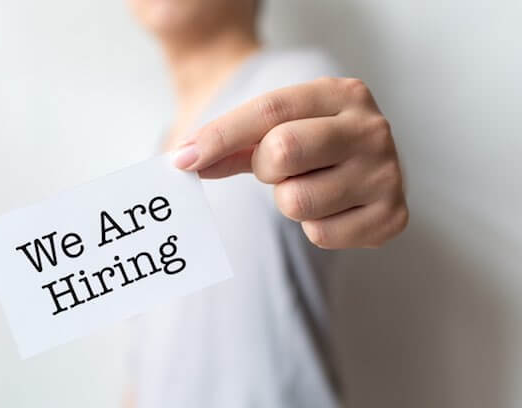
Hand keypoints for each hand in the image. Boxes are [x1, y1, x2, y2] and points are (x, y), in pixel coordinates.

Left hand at [172, 77, 407, 248]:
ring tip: (312, 186)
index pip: (270, 110)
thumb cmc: (317, 145)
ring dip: (289, 199)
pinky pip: (320, 234)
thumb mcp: (280, 128)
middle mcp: (372, 129)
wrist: (372, 168)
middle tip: (277, 169)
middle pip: (282, 151)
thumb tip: (184, 159)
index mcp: (343, 94)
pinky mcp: (392, 217)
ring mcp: (387, 174)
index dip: (220, 135)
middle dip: (264, 167)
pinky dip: (314, 226)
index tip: (183, 159)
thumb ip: (233, 142)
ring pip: (296, 200)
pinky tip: (333, 209)